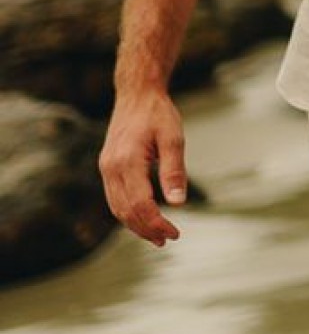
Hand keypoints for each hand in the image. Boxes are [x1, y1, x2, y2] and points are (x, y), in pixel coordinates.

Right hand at [99, 87, 187, 244]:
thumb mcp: (173, 138)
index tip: (174, 233)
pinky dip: (128, 213)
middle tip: (169, 239)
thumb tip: (179, 203)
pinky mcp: (107, 167)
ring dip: (135, 226)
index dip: (156, 223)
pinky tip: (144, 219)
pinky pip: (114, 198)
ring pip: (117, 208)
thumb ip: (174, 171)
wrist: (136, 94)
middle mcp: (111, 168)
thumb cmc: (157, 114)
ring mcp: (106, 168)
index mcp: (127, 161)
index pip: (140, 204)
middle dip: (147, 229)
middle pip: (126, 211)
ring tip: (157, 236)